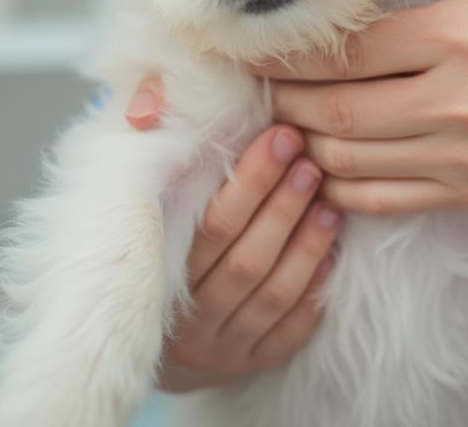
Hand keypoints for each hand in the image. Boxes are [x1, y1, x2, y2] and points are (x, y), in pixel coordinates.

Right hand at [125, 78, 340, 389]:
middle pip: (246, 258)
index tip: (284, 136)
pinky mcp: (247, 363)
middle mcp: (188, 315)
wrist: (136, 324)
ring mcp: (220, 345)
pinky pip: (287, 332)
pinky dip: (312, 293)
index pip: (213, 223)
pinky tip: (332, 255)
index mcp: (159, 269)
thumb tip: (147, 104)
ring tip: (330, 202)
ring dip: (307, 245)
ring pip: (272, 294)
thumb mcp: (141, 191)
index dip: (252, 179)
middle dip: (283, 206)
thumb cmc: (154, 237)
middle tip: (312, 162)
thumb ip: (150, 143)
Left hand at [248, 0, 467, 215]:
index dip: (289, 51)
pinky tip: (321, 160)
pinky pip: (379, 200)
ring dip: (301, 142)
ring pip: (348, 161)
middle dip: (283, 99)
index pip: (350, 50)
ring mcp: (466, 157)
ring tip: (284, 118)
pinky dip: (336, 185)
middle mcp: (462, 101)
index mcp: (464, 33)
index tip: (256, 46)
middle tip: (260, 85)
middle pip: (337, 111)